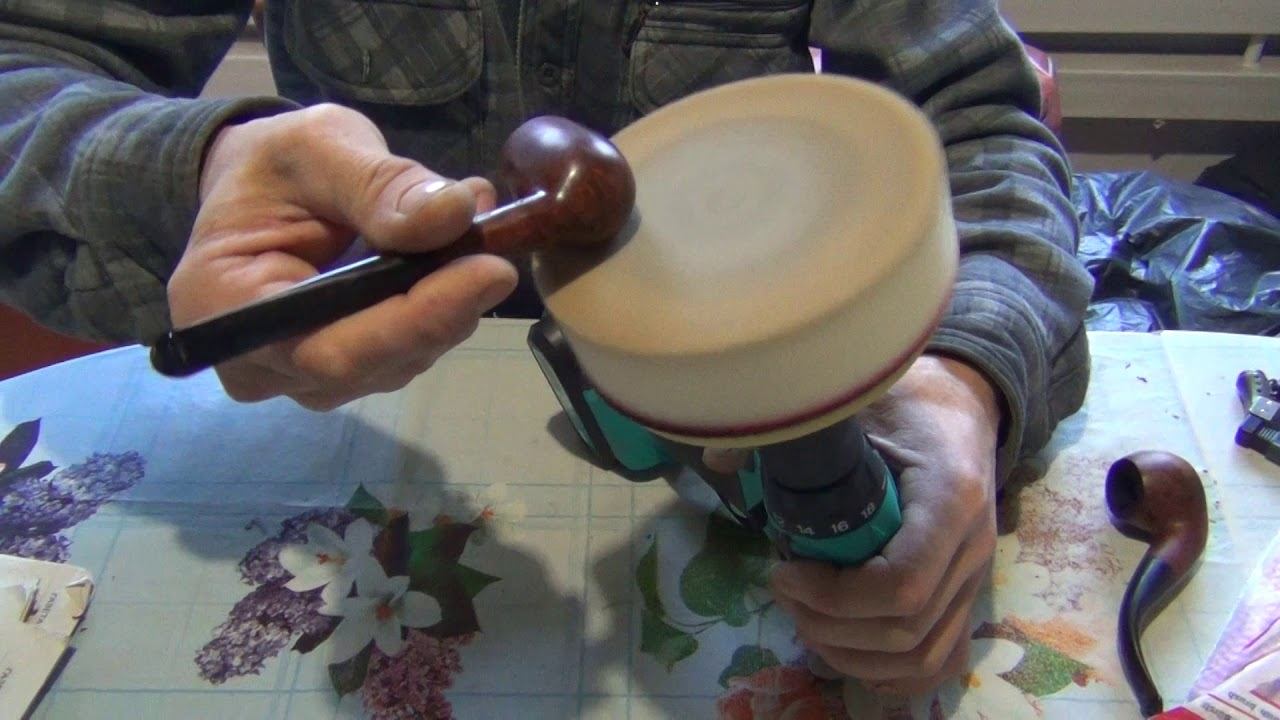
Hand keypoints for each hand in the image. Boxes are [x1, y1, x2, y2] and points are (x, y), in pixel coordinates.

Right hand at [169, 104, 516, 409]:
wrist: (258, 188)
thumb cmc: (274, 165)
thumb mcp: (320, 147)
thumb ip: (380, 185)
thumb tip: (454, 212)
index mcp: (224, 309)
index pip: (330, 347)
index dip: (416, 319)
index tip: (488, 271)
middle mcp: (258, 364)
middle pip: (370, 365)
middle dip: (444, 311)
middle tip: (497, 252)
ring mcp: (301, 377)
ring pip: (397, 363)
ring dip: (449, 309)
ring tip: (478, 241)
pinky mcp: (343, 370)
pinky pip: (404, 353)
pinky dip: (441, 309)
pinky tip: (463, 262)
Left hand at [705, 355, 1001, 694]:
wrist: (963, 408)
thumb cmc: (907, 403)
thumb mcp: (854, 402)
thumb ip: (793, 428)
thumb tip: (717, 456)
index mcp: (950, 497)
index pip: (901, 584)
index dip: (833, 595)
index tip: (784, 571)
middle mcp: (972, 548)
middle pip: (904, 630)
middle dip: (829, 625)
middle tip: (782, 592)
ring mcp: (974, 578)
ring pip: (921, 658)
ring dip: (851, 653)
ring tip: (804, 618)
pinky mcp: (966, 598)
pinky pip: (939, 662)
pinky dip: (888, 673)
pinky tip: (842, 647)